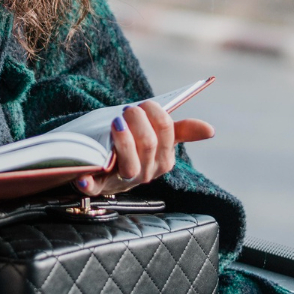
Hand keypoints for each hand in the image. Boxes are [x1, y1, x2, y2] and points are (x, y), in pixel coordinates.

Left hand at [74, 101, 214, 196]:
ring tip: (115, 122)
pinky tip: (83, 177)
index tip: (145, 104)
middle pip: (148, 145)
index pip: (166, 132)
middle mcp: (145, 174)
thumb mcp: (157, 137)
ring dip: (123, 141)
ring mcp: (122, 181)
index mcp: (163, 161)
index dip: (155, 113)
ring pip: (130, 165)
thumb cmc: (132, 146)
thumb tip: (211, 130)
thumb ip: (181, 132)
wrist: (101, 165)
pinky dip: (89, 183)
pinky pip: (95, 188)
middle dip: (138, 121)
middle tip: (127, 109)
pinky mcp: (98, 187)